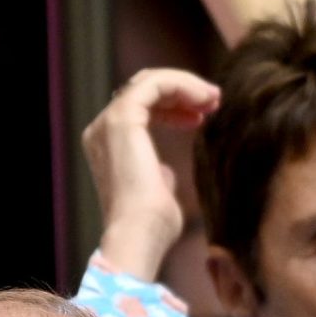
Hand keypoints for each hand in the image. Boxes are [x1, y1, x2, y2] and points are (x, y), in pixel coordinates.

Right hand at [81, 69, 214, 283]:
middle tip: (215, 100)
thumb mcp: (158, 191)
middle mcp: (101, 131)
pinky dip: (182, 84)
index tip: (207, 114)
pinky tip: (203, 99)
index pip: (141, 107)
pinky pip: (154, 84)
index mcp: (107, 146)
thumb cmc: (153, 224)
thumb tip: (164, 171)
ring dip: (186, 85)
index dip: (176, 103)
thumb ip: (157, 174)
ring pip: (149, 81)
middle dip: (182, 90)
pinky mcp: (122, 118)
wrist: (141, 234)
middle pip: (144, 89)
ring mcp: (108, 123)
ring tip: (214, 99)